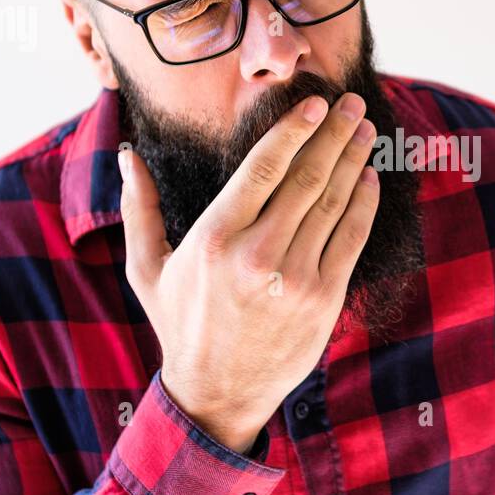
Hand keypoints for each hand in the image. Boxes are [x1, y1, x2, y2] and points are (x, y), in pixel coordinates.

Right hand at [117, 92, 379, 452]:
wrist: (217, 392)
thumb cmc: (180, 323)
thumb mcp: (147, 268)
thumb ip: (139, 209)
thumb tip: (127, 156)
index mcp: (213, 237)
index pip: (264, 167)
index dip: (295, 129)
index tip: (316, 103)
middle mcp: (257, 254)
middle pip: (305, 177)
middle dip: (334, 134)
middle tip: (352, 103)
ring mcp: (295, 278)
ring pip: (331, 202)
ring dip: (352, 159)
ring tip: (365, 129)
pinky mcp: (323, 299)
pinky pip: (350, 238)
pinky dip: (362, 203)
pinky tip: (367, 177)